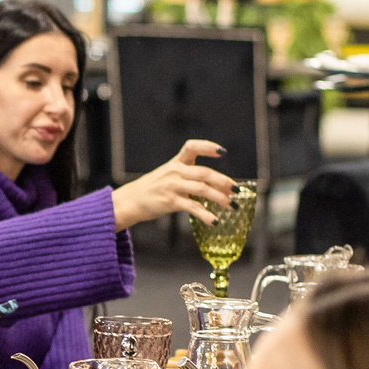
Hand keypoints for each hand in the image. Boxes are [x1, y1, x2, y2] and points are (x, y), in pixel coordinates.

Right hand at [111, 141, 235, 232]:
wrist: (130, 201)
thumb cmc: (152, 189)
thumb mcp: (168, 175)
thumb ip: (188, 176)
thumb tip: (217, 186)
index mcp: (176, 162)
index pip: (192, 147)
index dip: (208, 147)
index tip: (222, 152)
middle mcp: (175, 172)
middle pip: (204, 173)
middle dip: (223, 181)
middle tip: (237, 189)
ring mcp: (172, 186)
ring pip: (202, 189)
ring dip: (220, 198)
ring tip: (232, 206)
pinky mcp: (170, 202)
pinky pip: (192, 208)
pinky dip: (206, 215)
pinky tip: (215, 221)